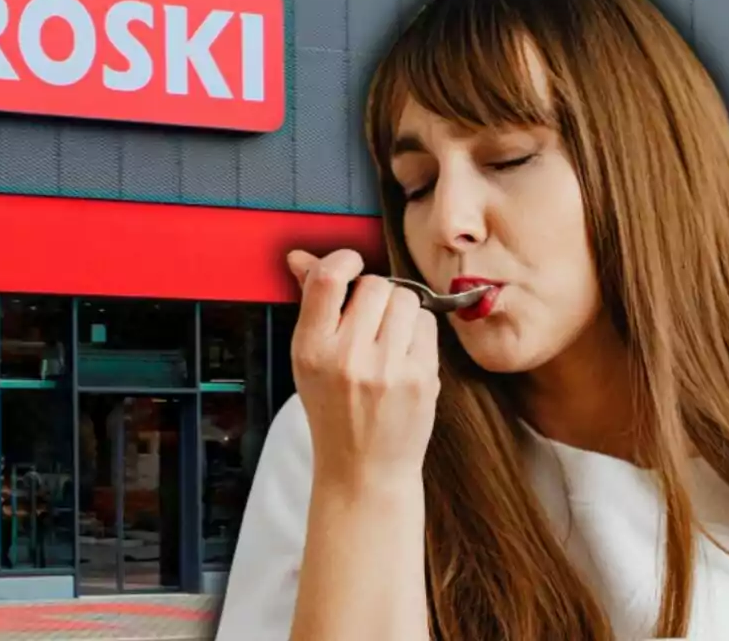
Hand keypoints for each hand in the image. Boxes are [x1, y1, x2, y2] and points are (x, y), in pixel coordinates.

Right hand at [287, 249, 439, 492]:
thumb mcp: (308, 359)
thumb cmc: (334, 410)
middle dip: (376, 293)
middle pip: (375, 284)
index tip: (351, 265)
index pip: (327, 279)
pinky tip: (405, 355)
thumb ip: (311, 304)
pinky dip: (418, 331)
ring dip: (400, 309)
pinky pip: (427, 324)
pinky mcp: (420, 378)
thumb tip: (301, 257)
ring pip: (406, 298)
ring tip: (389, 337)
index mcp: (311, 348)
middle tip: (370, 319)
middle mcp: (346, 357)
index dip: (344, 259)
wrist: (363, 470)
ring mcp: (386, 369)